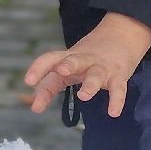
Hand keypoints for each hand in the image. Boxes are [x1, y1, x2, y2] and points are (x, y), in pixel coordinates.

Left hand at [23, 13, 150, 117]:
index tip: (28, 81)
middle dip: (69, 65)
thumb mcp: (68, 67)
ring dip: (90, 85)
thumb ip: (50, 86)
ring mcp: (102, 68)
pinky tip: (113, 112)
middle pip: (75, 60)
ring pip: (96, 75)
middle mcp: (85, 60)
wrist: (122, 37)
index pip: (51, 58)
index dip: (39, 68)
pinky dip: (116, 100)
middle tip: (61, 71)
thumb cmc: (88, 59)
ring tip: (83, 96)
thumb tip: (34, 107)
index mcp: (69, 57)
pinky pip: (118, 88)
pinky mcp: (118, 76)